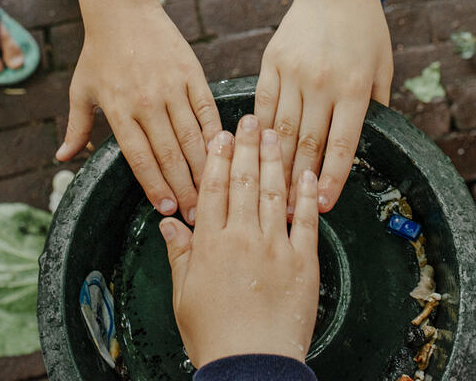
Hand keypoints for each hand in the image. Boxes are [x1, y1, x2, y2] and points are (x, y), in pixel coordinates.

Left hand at [57, 0, 220, 222]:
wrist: (123, 11)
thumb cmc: (99, 53)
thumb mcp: (81, 90)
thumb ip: (76, 127)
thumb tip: (62, 158)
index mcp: (119, 110)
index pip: (140, 158)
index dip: (155, 187)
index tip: (166, 210)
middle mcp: (146, 102)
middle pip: (169, 154)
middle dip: (184, 189)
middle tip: (196, 214)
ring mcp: (172, 87)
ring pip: (192, 137)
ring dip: (203, 168)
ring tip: (212, 192)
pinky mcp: (192, 73)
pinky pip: (207, 110)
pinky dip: (216, 133)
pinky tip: (223, 153)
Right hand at [160, 117, 319, 367]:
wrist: (252, 365)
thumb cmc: (214, 336)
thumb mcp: (183, 296)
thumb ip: (179, 254)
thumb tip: (168, 223)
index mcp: (211, 244)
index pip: (213, 188)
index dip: (217, 157)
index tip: (220, 134)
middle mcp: (243, 238)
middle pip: (244, 181)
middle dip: (246, 146)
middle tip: (250, 119)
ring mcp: (275, 248)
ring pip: (274, 193)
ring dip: (274, 160)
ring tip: (274, 134)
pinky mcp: (303, 263)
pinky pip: (306, 221)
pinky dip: (307, 196)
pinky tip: (306, 174)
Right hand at [256, 0, 391, 212]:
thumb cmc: (366, 31)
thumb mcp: (382, 69)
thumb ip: (376, 107)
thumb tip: (364, 146)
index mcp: (353, 88)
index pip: (341, 145)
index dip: (332, 179)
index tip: (323, 206)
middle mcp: (322, 82)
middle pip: (307, 143)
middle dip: (298, 182)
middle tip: (289, 212)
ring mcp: (294, 71)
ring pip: (281, 128)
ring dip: (275, 163)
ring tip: (270, 190)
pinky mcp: (272, 61)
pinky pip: (263, 103)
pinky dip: (259, 129)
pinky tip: (255, 149)